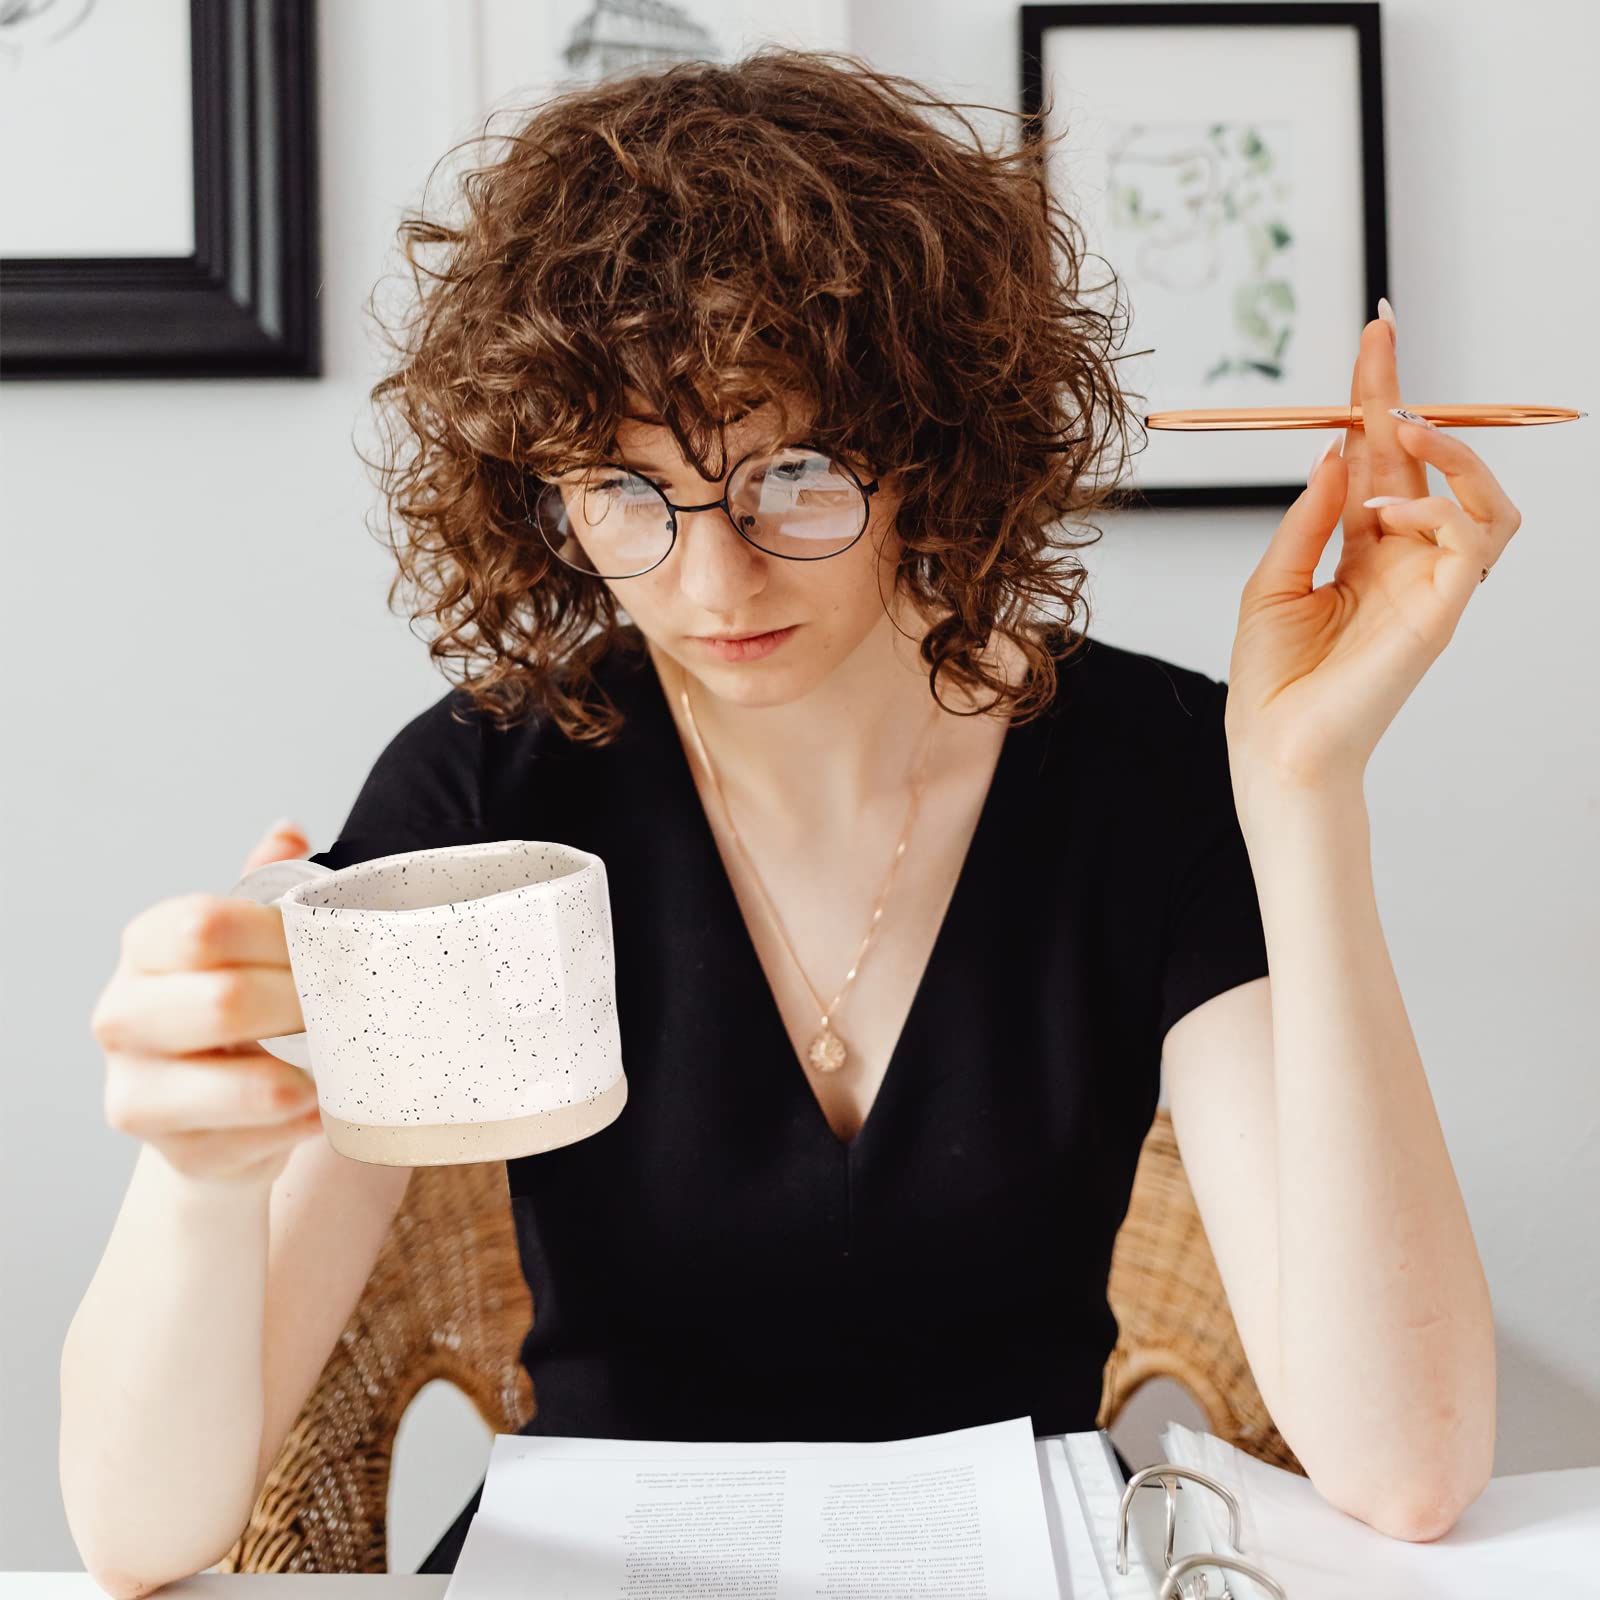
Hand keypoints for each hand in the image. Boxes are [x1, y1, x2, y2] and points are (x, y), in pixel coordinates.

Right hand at [88, 819, 323, 1187]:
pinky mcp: (177, 1154)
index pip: (205, 926)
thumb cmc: (240, 1012)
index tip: (328, 948)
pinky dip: (304, 1122)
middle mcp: (123, 1017)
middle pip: (224, 1002)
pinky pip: (260, 1138)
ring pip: (236, 1084)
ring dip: (304, 1073)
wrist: (219, 1113)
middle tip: (342, 1007)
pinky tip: (321, 1106)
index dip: (280, 936)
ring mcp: (139, 1091)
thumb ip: (266, 888)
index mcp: (145, 948)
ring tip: (333, 1065)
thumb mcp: (250, 944)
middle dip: (302, 1004)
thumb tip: (288, 832)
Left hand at [1225, 304, 1522, 794]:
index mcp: (1360, 552)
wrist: (1277, 746)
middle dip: (1405, 395)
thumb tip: (1334, 450)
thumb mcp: (1272, 580)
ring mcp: (1428, 586)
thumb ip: (1309, 517)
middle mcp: (1402, 561)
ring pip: (1485, 500)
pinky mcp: (1443, 612)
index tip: (1373, 336)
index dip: (1376, 399)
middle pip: (1426, 463)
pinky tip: (1388, 514)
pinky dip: (1439, 508)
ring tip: (1399, 429)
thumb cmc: (1272, 679)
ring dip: (1448, 453)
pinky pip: (1473, 540)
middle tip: (1379, 339)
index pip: (1378, 461)